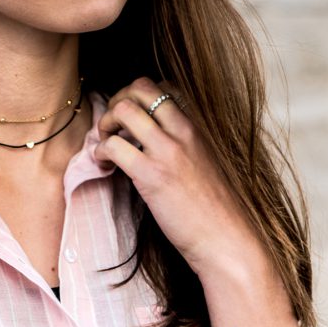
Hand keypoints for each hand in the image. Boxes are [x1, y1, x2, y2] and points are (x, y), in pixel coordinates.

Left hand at [92, 77, 262, 278]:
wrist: (227, 238)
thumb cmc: (216, 211)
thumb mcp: (205, 165)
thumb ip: (185, 148)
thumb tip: (157, 146)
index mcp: (196, 128)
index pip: (164, 88)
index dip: (139, 97)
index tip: (132, 119)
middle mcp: (183, 132)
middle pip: (140, 87)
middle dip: (118, 100)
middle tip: (112, 125)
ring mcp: (167, 151)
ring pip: (123, 110)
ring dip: (105, 123)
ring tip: (105, 144)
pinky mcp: (151, 175)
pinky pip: (113, 146)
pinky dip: (100, 151)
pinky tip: (105, 165)